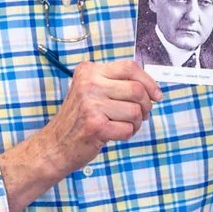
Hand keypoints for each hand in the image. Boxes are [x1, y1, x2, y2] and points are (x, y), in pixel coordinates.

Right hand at [43, 55, 156, 175]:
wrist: (55, 144)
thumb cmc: (79, 118)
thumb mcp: (92, 91)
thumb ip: (116, 83)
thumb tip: (153, 89)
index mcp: (89, 71)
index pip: (129, 67)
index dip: (149, 82)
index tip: (156, 95)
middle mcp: (89, 84)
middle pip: (136, 90)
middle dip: (146, 105)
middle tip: (141, 114)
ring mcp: (91, 104)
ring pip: (135, 111)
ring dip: (137, 123)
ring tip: (124, 125)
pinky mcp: (95, 125)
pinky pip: (128, 129)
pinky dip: (127, 134)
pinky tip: (114, 134)